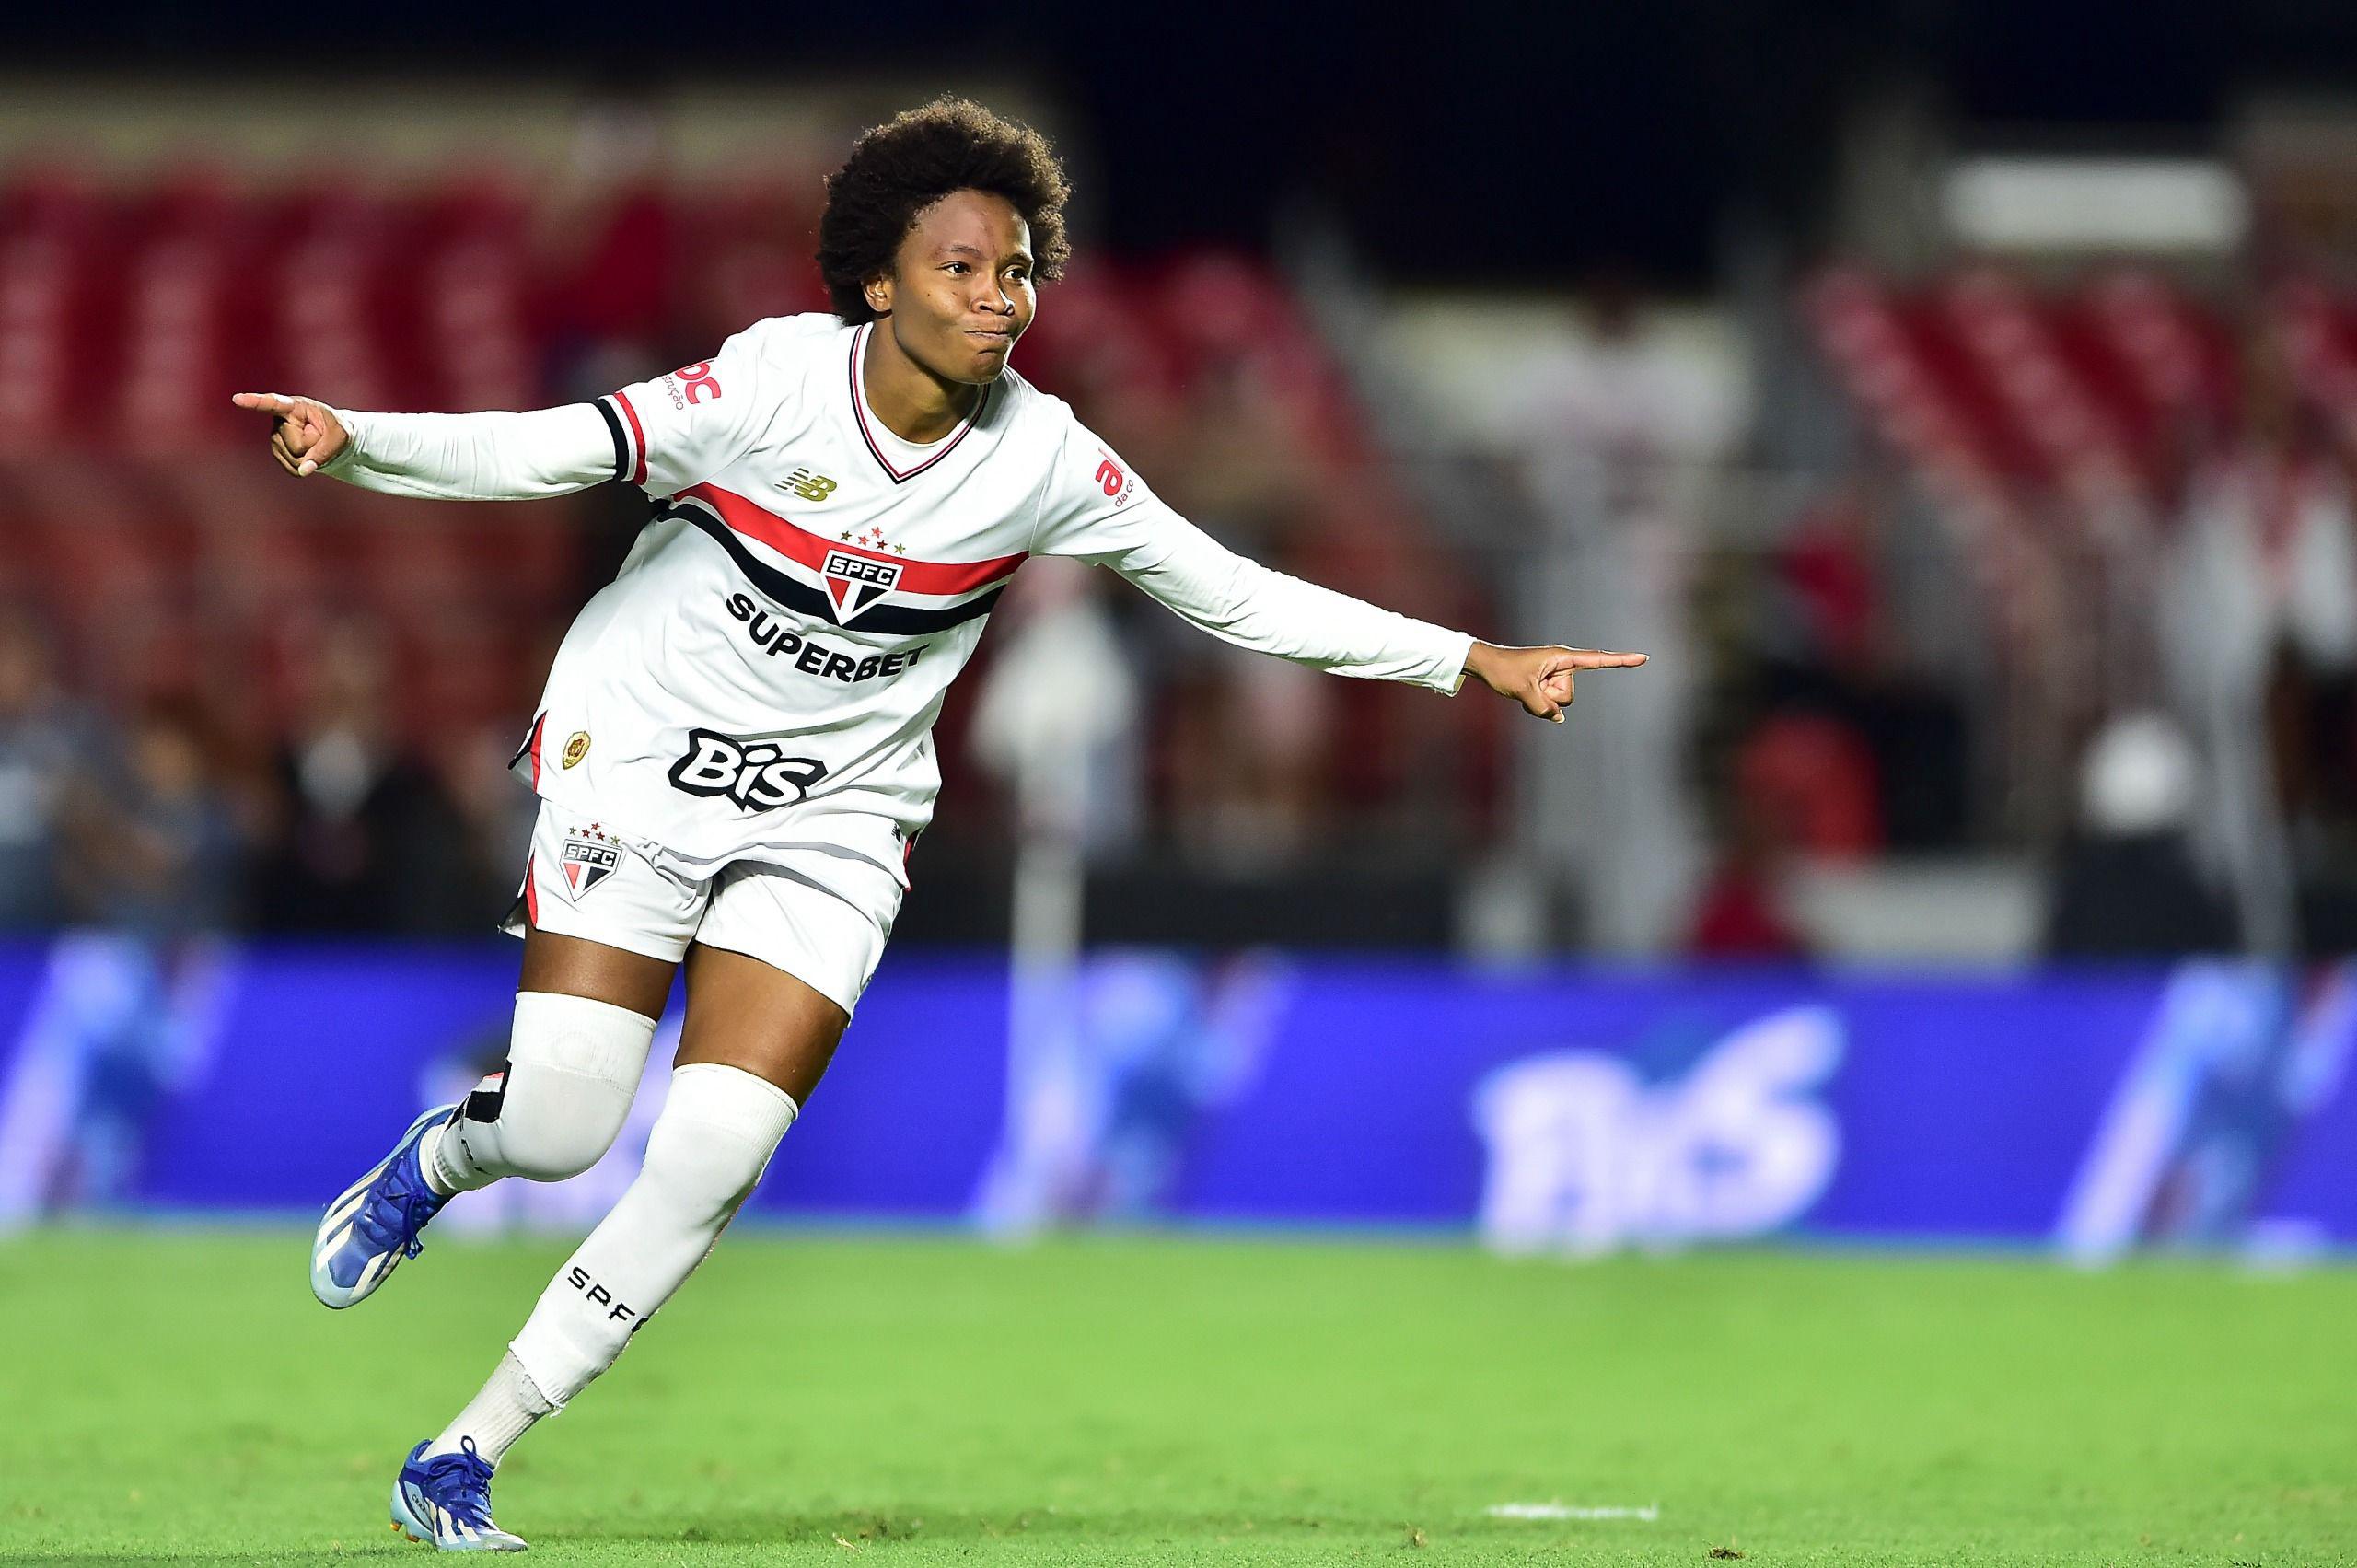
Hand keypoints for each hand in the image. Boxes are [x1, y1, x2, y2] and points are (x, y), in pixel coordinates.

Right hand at [231, 392, 348, 476]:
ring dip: (310, 457)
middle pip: (297, 445)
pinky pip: (293, 469)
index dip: (254, 402)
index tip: (237, 399)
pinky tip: (307, 456)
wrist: (332, 438)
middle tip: (320, 437)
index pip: (273, 404)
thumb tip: (304, 471)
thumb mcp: (340, 437)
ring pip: (295, 458)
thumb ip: (324, 452)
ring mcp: (275, 437)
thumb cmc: (337, 430)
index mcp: (295, 407)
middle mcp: (279, 420)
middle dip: (314, 447)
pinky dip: (305, 467)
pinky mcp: (277, 452)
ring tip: (314, 444)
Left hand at [1463, 641, 1646, 722]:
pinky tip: (1525, 693)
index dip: (1622, 660)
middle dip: (1549, 699)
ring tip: (1524, 687)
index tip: (1644, 658)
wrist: (1486, 664)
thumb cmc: (1504, 671)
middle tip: (1528, 685)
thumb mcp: (1523, 691)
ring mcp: (1555, 676)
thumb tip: (1557, 718)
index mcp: (1562, 658)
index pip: (1598, 660)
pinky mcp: (1548, 685)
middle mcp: (1563, 666)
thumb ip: (1544, 708)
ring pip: (1559, 704)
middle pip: (1568, 696)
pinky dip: (1538, 705)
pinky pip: (1551, 705)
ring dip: (1541, 702)